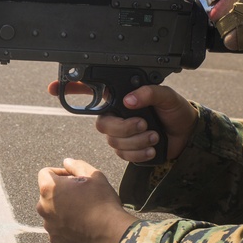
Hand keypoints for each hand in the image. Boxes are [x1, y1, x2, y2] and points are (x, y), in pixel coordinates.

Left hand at [36, 158, 137, 242]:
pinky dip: (66, 225)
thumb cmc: (102, 202)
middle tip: (82, 195)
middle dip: (62, 192)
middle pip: (48, 193)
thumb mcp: (94, 176)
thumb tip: (66, 162)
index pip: (46, 173)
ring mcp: (48, 225)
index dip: (60, 173)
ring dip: (63, 208)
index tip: (74, 178)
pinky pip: (57, 227)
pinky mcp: (55, 239)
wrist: (111, 234)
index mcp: (48, 188)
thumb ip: (76, 165)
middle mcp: (42, 207)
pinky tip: (82, 225)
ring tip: (83, 211)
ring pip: (52, 211)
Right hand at [47, 81, 197, 163]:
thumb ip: (150, 93)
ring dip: (136, 142)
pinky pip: (123, 155)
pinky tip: (151, 149)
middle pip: (102, 124)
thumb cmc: (176, 112)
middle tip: (143, 125)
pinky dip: (139, 153)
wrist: (188, 137)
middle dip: (124, 128)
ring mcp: (120, 134)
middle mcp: (116, 115)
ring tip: (154, 137)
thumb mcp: (167, 96)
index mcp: (121, 98)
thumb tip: (129, 100)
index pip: (91, 91)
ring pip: (114, 142)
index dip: (71, 88)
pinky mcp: (127, 150)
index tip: (53, 88)